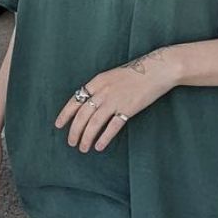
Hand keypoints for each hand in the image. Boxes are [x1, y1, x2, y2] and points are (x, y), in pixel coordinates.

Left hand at [55, 49, 176, 153]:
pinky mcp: (128, 109)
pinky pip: (112, 127)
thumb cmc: (137, 73)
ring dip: (87, 137)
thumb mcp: (113, 76)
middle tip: (72, 142)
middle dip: (75, 131)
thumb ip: (101, 88)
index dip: (65, 114)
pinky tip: (99, 146)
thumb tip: (90, 103)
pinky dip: (104, 138)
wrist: (158, 70)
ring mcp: (116, 100)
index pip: (76, 100)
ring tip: (83, 148)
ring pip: (94, 123)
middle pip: (83, 115)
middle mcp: (103, 91)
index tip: (59, 125)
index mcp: (98, 82)